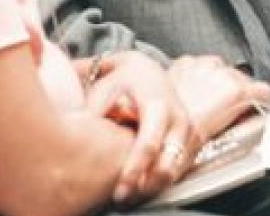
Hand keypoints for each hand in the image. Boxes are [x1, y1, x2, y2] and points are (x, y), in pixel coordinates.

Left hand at [81, 52, 197, 204]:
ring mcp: (189, 130)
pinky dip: (161, 181)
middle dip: (145, 187)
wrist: (151, 70)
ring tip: (128, 196)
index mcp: (158, 105)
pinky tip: (141, 187)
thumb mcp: (106, 88)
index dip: (134, 170)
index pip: (149, 145)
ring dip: (152, 187)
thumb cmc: (124, 80)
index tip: (119, 190)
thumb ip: (94, 111)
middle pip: (167, 165)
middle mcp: (179, 119)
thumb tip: (76, 132)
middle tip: (121, 198)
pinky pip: (179, 169)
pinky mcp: (193, 140)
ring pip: (175, 171)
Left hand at [165, 55, 269, 140]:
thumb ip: (242, 117)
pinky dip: (199, 75)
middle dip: (238, 91)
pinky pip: (200, 66)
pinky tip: (193, 90)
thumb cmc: (189, 135)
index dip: (261, 102)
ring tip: (208, 98)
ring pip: (221, 69)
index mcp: (236, 90)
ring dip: (218, 81)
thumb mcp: (226, 131)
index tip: (258, 107)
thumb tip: (247, 117)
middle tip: (229, 108)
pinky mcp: (185, 62)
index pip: (263, 91)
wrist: (160, 126)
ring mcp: (203, 65)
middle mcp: (222, 72)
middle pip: (242, 79)